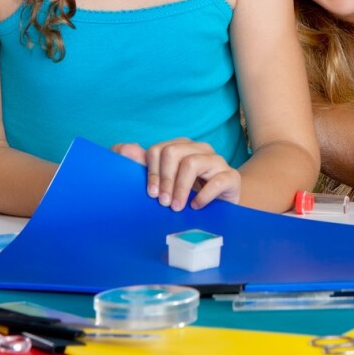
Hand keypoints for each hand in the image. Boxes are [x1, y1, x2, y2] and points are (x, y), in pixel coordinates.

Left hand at [111, 138, 240, 210]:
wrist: (221, 206)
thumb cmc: (189, 192)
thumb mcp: (164, 180)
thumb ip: (143, 164)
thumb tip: (122, 148)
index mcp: (181, 147)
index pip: (159, 150)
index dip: (151, 172)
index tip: (150, 194)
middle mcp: (199, 149)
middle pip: (173, 152)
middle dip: (165, 179)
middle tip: (162, 202)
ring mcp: (217, 161)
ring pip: (192, 163)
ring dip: (180, 188)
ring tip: (177, 207)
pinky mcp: (231, 177)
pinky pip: (217, 181)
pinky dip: (203, 196)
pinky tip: (196, 206)